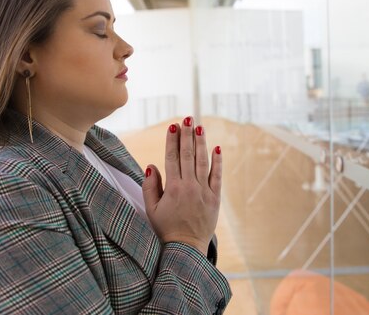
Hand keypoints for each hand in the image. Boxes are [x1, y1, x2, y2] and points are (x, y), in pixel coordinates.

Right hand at [142, 117, 221, 254]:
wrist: (186, 250)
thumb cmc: (165, 229)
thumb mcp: (151, 210)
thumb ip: (150, 187)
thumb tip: (151, 165)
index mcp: (173, 188)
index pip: (172, 158)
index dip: (172, 140)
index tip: (173, 125)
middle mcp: (189, 186)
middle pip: (188, 155)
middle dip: (187, 135)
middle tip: (187, 118)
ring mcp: (204, 192)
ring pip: (203, 162)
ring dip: (201, 142)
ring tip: (199, 126)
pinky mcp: (215, 199)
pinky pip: (217, 177)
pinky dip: (218, 162)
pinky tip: (217, 148)